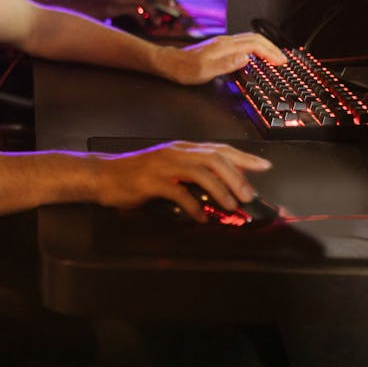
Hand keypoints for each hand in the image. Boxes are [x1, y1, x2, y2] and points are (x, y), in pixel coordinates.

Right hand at [62, 0, 179, 21]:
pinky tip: (143, 25)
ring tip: (158, 22)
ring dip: (154, 11)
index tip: (166, 2)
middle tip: (172, 8)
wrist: (65, 8)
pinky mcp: (110, 6)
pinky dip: (141, 17)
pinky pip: (133, 9)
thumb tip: (135, 12)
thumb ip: (117, 0)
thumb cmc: (82, 7)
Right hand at [93, 140, 271, 220]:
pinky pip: (178, 193)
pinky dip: (193, 206)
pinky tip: (201, 217)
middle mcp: (174, 152)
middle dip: (236, 177)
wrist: (102, 175)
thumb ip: (190, 174)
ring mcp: (162, 165)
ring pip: (200, 172)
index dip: (243, 157)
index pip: (218, 149)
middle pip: (214, 158)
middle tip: (249, 196)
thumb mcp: (166, 168)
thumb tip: (219, 188)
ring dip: (220, 189)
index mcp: (180, 149)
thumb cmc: (135, 175)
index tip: (264, 167)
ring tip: (231, 206)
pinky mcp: (151, 181)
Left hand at [156, 33, 287, 85]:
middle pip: (255, 39)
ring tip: (274, 57)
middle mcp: (225, 42)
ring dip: (265, 47)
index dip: (270, 53)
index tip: (280, 62)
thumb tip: (246, 58)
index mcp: (225, 47)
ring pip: (250, 40)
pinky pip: (243, 43)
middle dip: (272, 48)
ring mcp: (222, 43)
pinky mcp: (219, 47)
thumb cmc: (184, 69)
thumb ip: (227, 64)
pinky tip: (255, 56)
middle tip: (283, 60)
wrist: (168, 63)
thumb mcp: (205, 71)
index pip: (254, 45)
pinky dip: (255, 48)